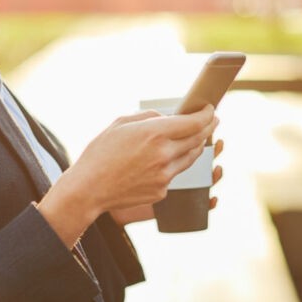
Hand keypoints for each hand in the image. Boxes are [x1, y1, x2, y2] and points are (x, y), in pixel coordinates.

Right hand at [37, 105, 216, 246]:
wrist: (89, 189)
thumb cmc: (100, 153)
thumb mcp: (120, 124)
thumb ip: (148, 117)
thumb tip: (167, 117)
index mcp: (154, 133)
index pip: (194, 122)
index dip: (207, 115)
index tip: (210, 110)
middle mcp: (164, 154)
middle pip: (198, 140)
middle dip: (208, 128)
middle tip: (212, 121)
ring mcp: (165, 175)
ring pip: (190, 158)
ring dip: (196, 146)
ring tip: (196, 137)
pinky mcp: (162, 191)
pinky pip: (174, 174)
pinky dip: (173, 164)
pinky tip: (164, 160)